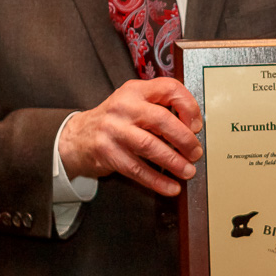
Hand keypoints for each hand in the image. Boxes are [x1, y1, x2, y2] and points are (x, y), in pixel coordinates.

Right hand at [58, 78, 202, 196]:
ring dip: (174, 162)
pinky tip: (171, 187)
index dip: (189, 106)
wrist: (79, 136)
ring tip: (188, 171)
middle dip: (184, 139)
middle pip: (161, 119)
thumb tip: (193, 129)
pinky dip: (157, 180)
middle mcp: (124, 106)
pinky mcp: (107, 152)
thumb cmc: (116, 120)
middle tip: (196, 152)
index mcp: (135, 90)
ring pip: (149, 146)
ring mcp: (113, 129)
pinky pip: (137, 169)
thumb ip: (160, 108)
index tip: (196, 125)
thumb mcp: (135, 103)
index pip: (169, 88)